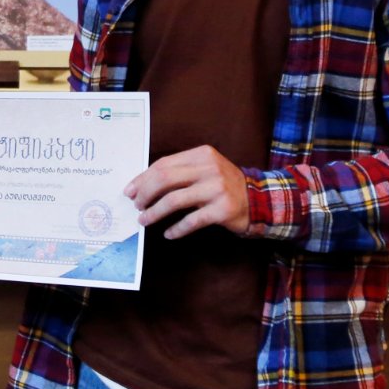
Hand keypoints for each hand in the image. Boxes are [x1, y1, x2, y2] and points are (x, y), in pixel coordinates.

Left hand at [127, 146, 251, 239]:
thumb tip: (142, 185)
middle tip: (137, 206)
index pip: (164, 164)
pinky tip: (169, 234)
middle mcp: (209, 168)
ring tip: (144, 220)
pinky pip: (191, 221)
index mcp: (202, 154)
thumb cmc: (224, 185)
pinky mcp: (222, 210)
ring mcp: (217, 189)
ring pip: (174, 200)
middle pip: (165, 179)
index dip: (143, 178)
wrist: (259, 200)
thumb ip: (179, 172)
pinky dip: (176, 229)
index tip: (130, 191)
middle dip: (145, 194)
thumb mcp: (205, 169)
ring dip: (155, 212)